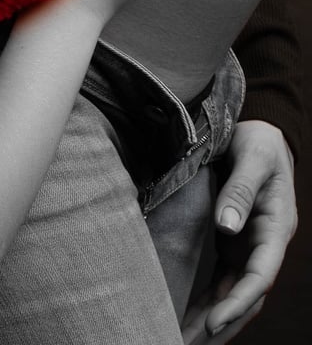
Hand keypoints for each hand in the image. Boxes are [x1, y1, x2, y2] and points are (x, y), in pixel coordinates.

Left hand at [187, 120, 296, 337]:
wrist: (260, 132)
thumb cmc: (258, 142)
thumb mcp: (252, 158)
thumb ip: (240, 190)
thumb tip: (226, 226)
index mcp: (274, 227)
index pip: (260, 276)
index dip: (238, 302)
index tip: (214, 324)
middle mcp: (262, 243)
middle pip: (244, 294)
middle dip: (221, 323)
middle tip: (185, 342)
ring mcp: (247, 244)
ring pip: (231, 290)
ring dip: (210, 316)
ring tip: (180, 337)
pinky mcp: (231, 239)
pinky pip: (220, 276)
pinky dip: (206, 296)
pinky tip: (188, 312)